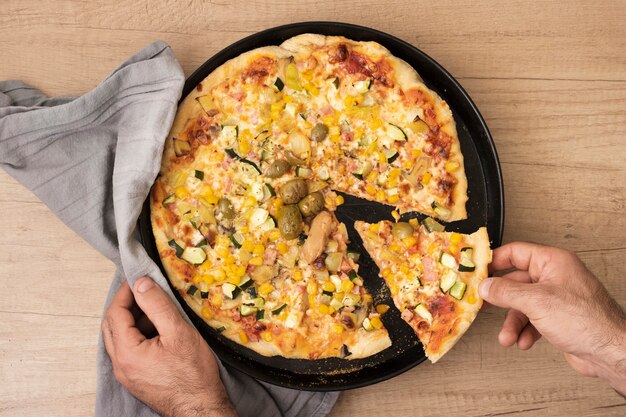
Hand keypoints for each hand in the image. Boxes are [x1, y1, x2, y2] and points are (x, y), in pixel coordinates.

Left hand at [102, 277, 236, 416]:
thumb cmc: (193, 374)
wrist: (201, 408)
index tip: (139, 279)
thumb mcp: (178, 331)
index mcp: (126, 353)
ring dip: (133, 320)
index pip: (115, 313)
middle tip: (145, 291)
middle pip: (112, 326)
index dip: (126, 292)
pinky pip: (129, 351)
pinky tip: (159, 331)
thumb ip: (157, 305)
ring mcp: (127, 375)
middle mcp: (120, 365)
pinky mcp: (137, 380)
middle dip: (126, 305)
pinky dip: (138, 335)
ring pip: (120, 339)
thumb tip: (141, 283)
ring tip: (156, 309)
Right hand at [479, 242, 625, 394]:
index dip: (495, 261)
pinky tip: (524, 341)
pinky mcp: (559, 318)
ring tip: (507, 336)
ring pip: (523, 305)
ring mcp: (558, 298)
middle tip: (484, 304)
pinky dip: (526, 331)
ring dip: (513, 322)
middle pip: (516, 282)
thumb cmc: (586, 320)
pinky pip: (533, 320)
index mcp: (553, 262)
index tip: (478, 270)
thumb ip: (506, 292)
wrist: (609, 352)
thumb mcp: (536, 301)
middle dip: (501, 299)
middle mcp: (555, 277)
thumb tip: (486, 286)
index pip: (516, 253)